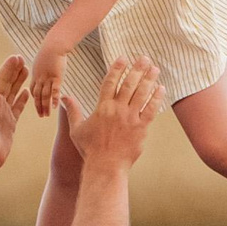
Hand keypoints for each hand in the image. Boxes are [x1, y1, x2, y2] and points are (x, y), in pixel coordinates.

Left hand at [0, 56, 30, 171]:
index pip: (0, 81)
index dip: (7, 69)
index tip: (16, 57)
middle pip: (7, 84)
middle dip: (14, 71)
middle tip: (23, 58)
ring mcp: (3, 114)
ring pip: (13, 93)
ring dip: (18, 82)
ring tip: (26, 70)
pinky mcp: (9, 124)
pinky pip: (17, 107)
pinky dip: (22, 99)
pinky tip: (26, 92)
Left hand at [28, 47, 68, 117]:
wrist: (54, 45)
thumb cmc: (50, 50)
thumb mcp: (43, 61)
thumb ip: (43, 69)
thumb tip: (47, 72)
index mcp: (35, 74)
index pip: (33, 90)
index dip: (35, 99)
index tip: (37, 106)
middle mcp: (39, 78)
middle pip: (37, 95)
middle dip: (38, 106)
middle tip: (41, 115)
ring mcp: (47, 78)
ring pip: (44, 95)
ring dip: (45, 106)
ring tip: (47, 115)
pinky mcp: (56, 77)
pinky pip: (54, 90)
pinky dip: (54, 99)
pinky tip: (55, 107)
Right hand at [63, 57, 159, 172]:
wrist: (105, 167)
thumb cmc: (89, 150)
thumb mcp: (77, 129)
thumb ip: (73, 111)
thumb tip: (65, 98)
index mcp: (102, 108)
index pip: (110, 82)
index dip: (117, 68)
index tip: (123, 58)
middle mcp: (117, 110)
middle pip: (129, 84)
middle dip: (137, 69)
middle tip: (144, 58)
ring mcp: (130, 118)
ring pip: (142, 93)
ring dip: (149, 79)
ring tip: (154, 69)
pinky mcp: (141, 128)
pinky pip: (151, 109)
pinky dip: (156, 98)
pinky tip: (161, 88)